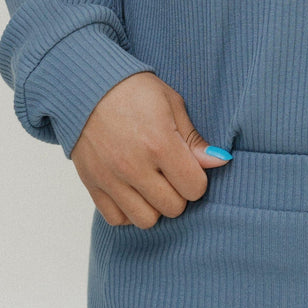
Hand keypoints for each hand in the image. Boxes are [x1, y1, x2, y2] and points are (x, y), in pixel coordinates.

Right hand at [70, 71, 230, 228]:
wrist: (88, 86)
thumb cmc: (135, 90)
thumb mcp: (172, 104)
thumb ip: (194, 139)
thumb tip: (220, 161)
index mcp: (159, 143)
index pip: (194, 188)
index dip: (197, 178)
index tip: (189, 165)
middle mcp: (135, 166)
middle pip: (173, 208)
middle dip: (178, 192)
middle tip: (171, 172)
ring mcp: (111, 179)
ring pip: (146, 220)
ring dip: (155, 205)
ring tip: (152, 183)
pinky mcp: (93, 185)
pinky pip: (117, 219)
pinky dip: (128, 211)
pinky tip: (132, 189)